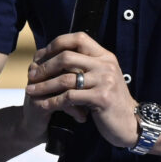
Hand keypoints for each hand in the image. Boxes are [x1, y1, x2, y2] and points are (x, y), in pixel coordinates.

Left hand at [26, 32, 137, 147]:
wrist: (130, 123)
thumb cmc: (109, 100)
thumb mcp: (101, 77)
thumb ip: (85, 65)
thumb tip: (56, 54)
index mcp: (105, 56)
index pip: (78, 38)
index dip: (56, 44)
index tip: (40, 56)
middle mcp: (106, 64)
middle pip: (66, 57)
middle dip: (45, 67)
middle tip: (31, 76)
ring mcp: (105, 80)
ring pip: (65, 78)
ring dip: (44, 86)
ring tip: (30, 91)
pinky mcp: (102, 98)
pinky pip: (69, 97)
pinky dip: (53, 101)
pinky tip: (43, 105)